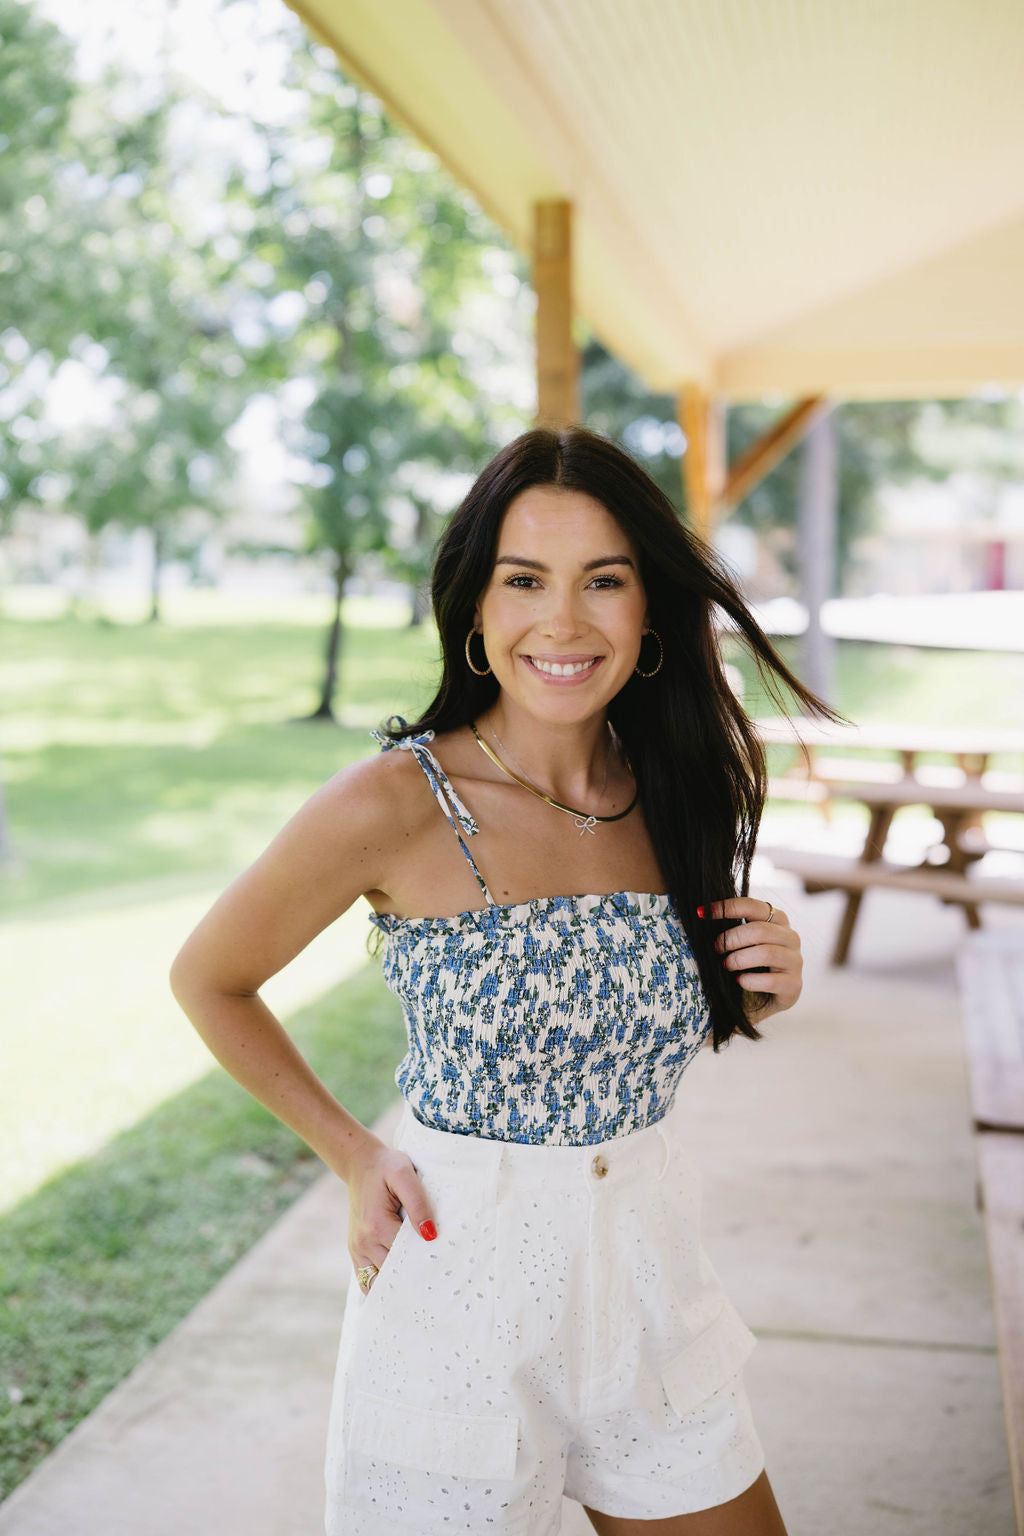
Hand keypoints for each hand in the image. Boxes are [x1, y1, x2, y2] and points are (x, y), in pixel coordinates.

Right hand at [345, 1138, 437, 1291]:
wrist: (360, 1164)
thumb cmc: (386, 1167)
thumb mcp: (404, 1173)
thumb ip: (418, 1203)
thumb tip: (430, 1234)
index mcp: (377, 1225)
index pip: (406, 1257)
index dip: (425, 1262)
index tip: (443, 1268)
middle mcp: (364, 1242)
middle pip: (393, 1273)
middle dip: (414, 1278)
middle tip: (437, 1284)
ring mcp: (357, 1249)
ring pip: (378, 1282)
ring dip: (397, 1286)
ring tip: (420, 1289)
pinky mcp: (356, 1251)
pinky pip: (367, 1280)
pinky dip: (382, 1286)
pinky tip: (400, 1287)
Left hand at [705, 896, 801, 1021]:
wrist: (754, 1003)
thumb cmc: (744, 966)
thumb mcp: (738, 943)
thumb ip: (731, 927)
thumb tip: (702, 913)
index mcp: (777, 920)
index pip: (752, 906)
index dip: (726, 908)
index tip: (701, 913)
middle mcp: (791, 937)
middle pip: (759, 931)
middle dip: (731, 939)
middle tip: (716, 949)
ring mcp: (795, 961)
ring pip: (766, 953)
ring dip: (739, 960)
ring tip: (726, 966)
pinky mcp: (794, 985)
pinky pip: (770, 980)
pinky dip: (749, 981)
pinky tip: (739, 981)